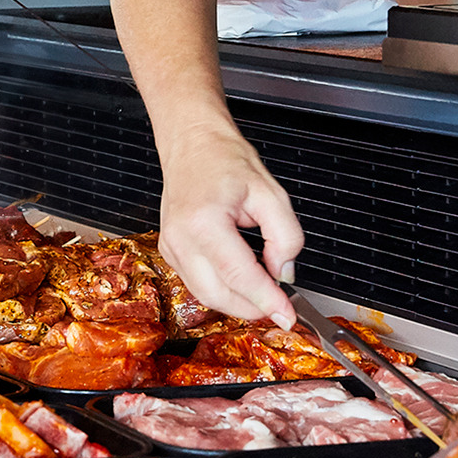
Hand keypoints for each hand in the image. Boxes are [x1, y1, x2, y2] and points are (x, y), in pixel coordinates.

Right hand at [157, 127, 305, 327]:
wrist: (193, 144)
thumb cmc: (225, 160)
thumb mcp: (270, 192)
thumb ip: (286, 236)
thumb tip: (283, 272)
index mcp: (203, 221)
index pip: (239, 275)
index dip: (266, 299)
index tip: (287, 314)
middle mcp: (180, 238)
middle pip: (218, 295)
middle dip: (253, 308)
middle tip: (281, 306)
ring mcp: (170, 247)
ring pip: (206, 296)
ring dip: (238, 302)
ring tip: (264, 292)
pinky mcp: (169, 252)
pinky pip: (197, 284)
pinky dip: (223, 290)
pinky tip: (242, 280)